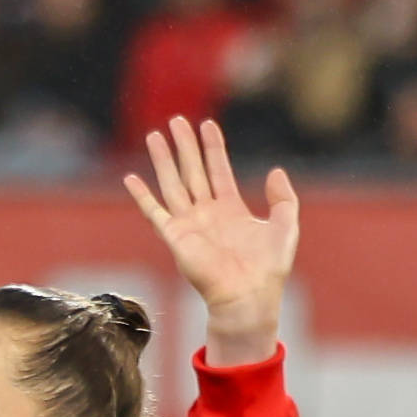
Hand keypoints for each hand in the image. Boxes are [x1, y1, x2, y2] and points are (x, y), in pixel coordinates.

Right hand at [124, 116, 299, 368]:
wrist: (248, 296)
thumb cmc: (268, 268)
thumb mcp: (285, 226)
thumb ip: (283, 198)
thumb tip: (276, 171)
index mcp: (232, 209)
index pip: (218, 169)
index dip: (213, 147)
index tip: (207, 124)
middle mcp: (208, 214)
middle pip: (193, 171)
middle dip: (185, 145)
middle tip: (176, 119)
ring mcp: (190, 225)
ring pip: (173, 184)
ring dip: (163, 160)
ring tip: (154, 135)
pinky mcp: (175, 238)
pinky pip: (155, 213)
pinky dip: (142, 196)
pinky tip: (131, 178)